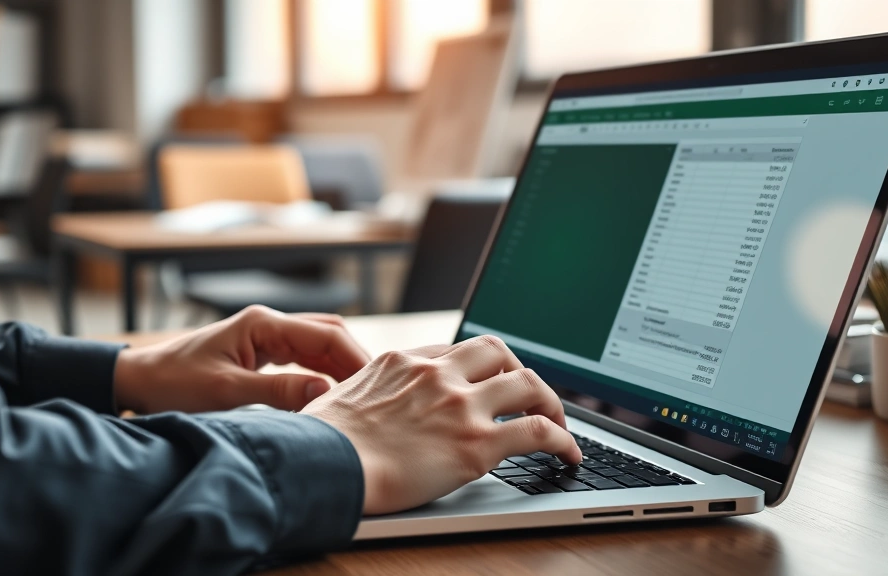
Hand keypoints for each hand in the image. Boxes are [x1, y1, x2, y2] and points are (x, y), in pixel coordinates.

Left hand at [113, 306, 369, 413]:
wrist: (139, 382)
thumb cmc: (174, 384)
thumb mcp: (227, 393)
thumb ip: (278, 393)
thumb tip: (325, 394)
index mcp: (263, 323)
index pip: (325, 334)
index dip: (354, 359)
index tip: (373, 384)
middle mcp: (269, 324)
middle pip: (329, 333)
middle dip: (354, 360)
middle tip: (376, 391)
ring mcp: (266, 337)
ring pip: (318, 345)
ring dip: (340, 367)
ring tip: (360, 395)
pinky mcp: (262, 353)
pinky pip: (304, 358)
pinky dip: (322, 373)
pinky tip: (332, 394)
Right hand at [301, 335, 581, 514]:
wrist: (321, 465)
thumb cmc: (318, 443)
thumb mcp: (334, 400)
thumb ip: (358, 395)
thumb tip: (349, 408)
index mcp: (401, 361)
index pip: (452, 352)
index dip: (475, 368)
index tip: (483, 382)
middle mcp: (436, 374)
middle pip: (496, 352)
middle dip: (515, 371)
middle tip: (524, 394)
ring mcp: (460, 406)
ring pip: (527, 384)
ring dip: (549, 402)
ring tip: (557, 421)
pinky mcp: (477, 444)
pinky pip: (538, 432)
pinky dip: (562, 440)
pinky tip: (569, 454)